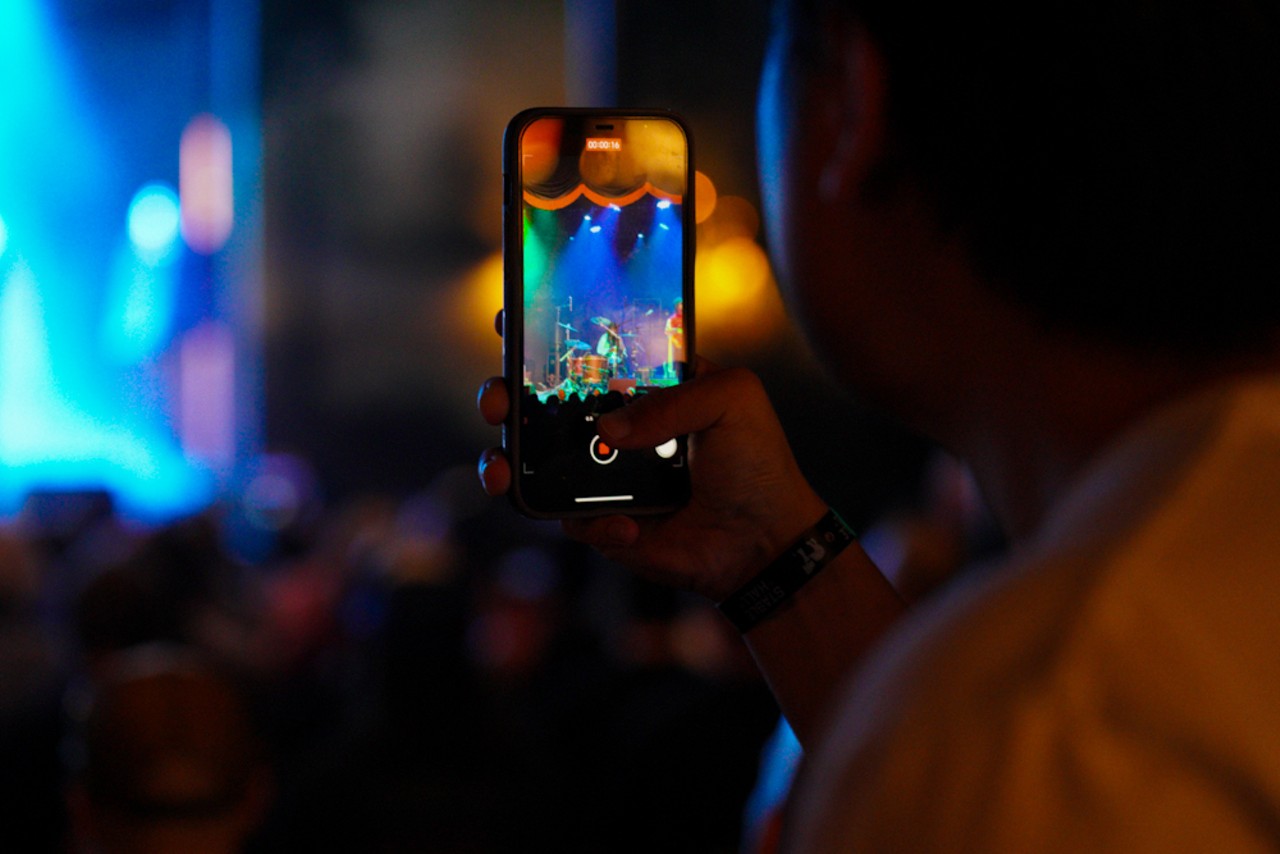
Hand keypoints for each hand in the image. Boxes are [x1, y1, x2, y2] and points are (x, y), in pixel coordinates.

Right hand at [477, 360, 826, 600]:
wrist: (764, 541)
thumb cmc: (756, 462)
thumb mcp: (733, 399)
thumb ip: (674, 398)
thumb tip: (608, 430)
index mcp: (640, 385)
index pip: (582, 349)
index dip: (540, 333)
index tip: (510, 318)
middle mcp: (610, 425)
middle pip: (535, 403)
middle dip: (501, 396)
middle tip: (497, 401)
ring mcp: (598, 475)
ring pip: (530, 463)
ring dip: (503, 462)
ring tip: (502, 470)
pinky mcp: (599, 523)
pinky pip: (569, 519)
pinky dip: (593, 523)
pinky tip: (628, 527)